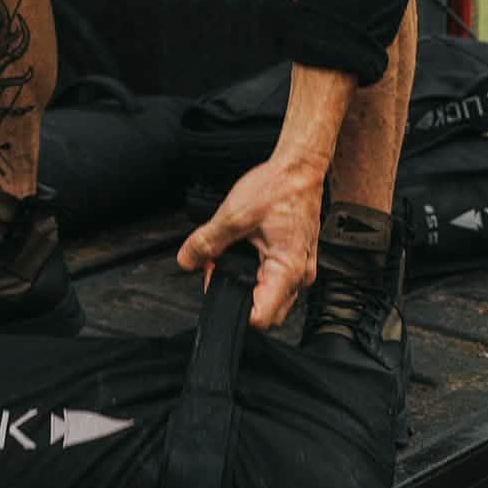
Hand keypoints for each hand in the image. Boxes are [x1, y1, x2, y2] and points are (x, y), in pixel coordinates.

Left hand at [176, 153, 325, 329]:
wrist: (298, 170)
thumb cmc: (277, 188)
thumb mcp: (233, 214)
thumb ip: (206, 241)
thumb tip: (187, 260)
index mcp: (287, 268)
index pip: (262, 316)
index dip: (234, 308)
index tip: (216, 286)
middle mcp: (299, 275)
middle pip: (266, 311)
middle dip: (238, 297)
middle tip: (217, 270)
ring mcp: (300, 269)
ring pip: (270, 297)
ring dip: (246, 285)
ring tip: (227, 260)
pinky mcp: (296, 260)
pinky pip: (275, 281)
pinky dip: (255, 275)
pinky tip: (242, 257)